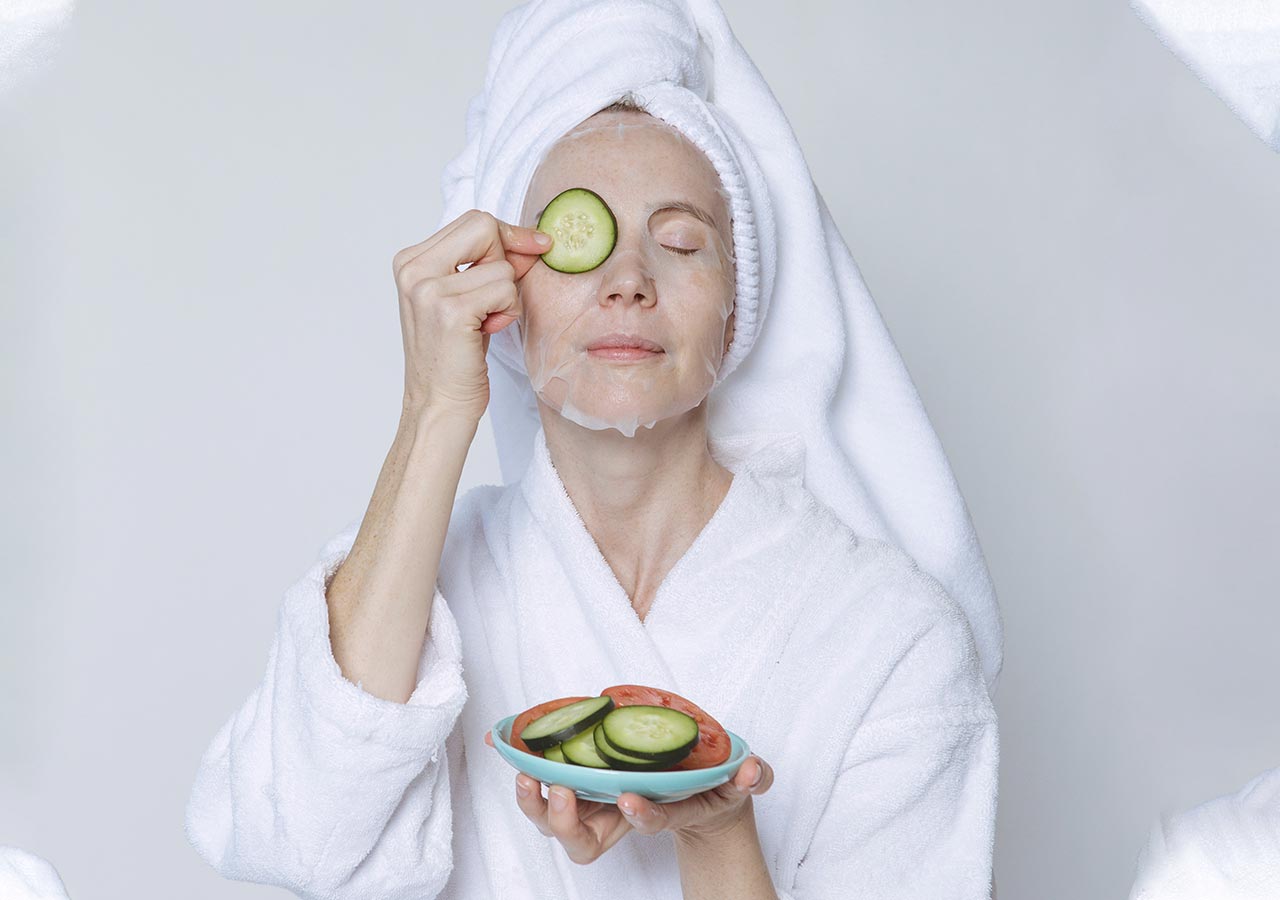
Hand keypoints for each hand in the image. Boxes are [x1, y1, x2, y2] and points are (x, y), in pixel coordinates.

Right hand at [391, 209, 551, 421]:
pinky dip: (507, 313)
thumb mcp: (467, 299)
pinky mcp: (450, 311)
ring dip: (507, 298)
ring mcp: (427, 289)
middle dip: (506, 260)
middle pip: (483, 227)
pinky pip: (505, 291)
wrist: (439, 405)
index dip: (507, 235)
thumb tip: (532, 240)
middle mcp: (413, 269)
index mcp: (410, 261)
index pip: (472, 221)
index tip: (533, 248)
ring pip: (501, 266)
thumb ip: (490, 264)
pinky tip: (486, 333)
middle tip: (497, 298)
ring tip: (485, 325)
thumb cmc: (455, 357)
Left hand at [484, 729, 774, 861]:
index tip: (629, 799)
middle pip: (579, 839)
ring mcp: (590, 804)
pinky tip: (500, 740)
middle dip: (564, 819)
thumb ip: (749, 779)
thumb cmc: (706, 789)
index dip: (639, 818)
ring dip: (534, 798)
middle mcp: (615, 817)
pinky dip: (519, 761)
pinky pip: (540, 780)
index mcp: (653, 816)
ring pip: (552, 818)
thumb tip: (754, 771)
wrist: (686, 790)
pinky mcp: (572, 781)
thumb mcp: (736, 786)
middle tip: (561, 791)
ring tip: (524, 771)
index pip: (641, 825)